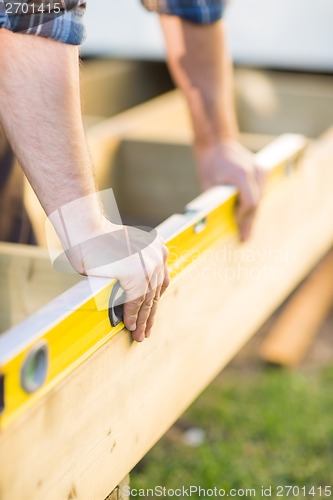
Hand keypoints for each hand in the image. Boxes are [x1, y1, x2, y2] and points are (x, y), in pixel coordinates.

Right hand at [51, 216, 169, 341]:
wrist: (86, 231)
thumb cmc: (98, 240)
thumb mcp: (127, 251)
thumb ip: (135, 267)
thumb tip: (134, 294)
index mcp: (158, 248)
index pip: (160, 282)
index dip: (154, 301)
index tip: (150, 314)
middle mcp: (158, 256)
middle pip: (155, 293)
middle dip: (149, 314)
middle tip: (145, 331)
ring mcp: (149, 265)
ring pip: (147, 300)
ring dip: (141, 320)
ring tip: (138, 334)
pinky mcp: (137, 275)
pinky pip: (135, 302)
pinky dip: (131, 315)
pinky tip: (129, 325)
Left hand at [195, 140, 264, 240]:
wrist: (217, 143)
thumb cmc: (210, 164)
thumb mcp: (208, 184)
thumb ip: (215, 201)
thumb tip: (214, 224)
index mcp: (241, 174)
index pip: (250, 202)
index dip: (244, 218)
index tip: (238, 229)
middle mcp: (255, 171)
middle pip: (256, 203)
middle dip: (249, 222)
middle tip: (245, 239)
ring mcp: (260, 170)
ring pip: (260, 198)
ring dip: (253, 214)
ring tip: (246, 231)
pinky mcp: (262, 170)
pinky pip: (261, 191)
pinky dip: (254, 203)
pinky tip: (248, 216)